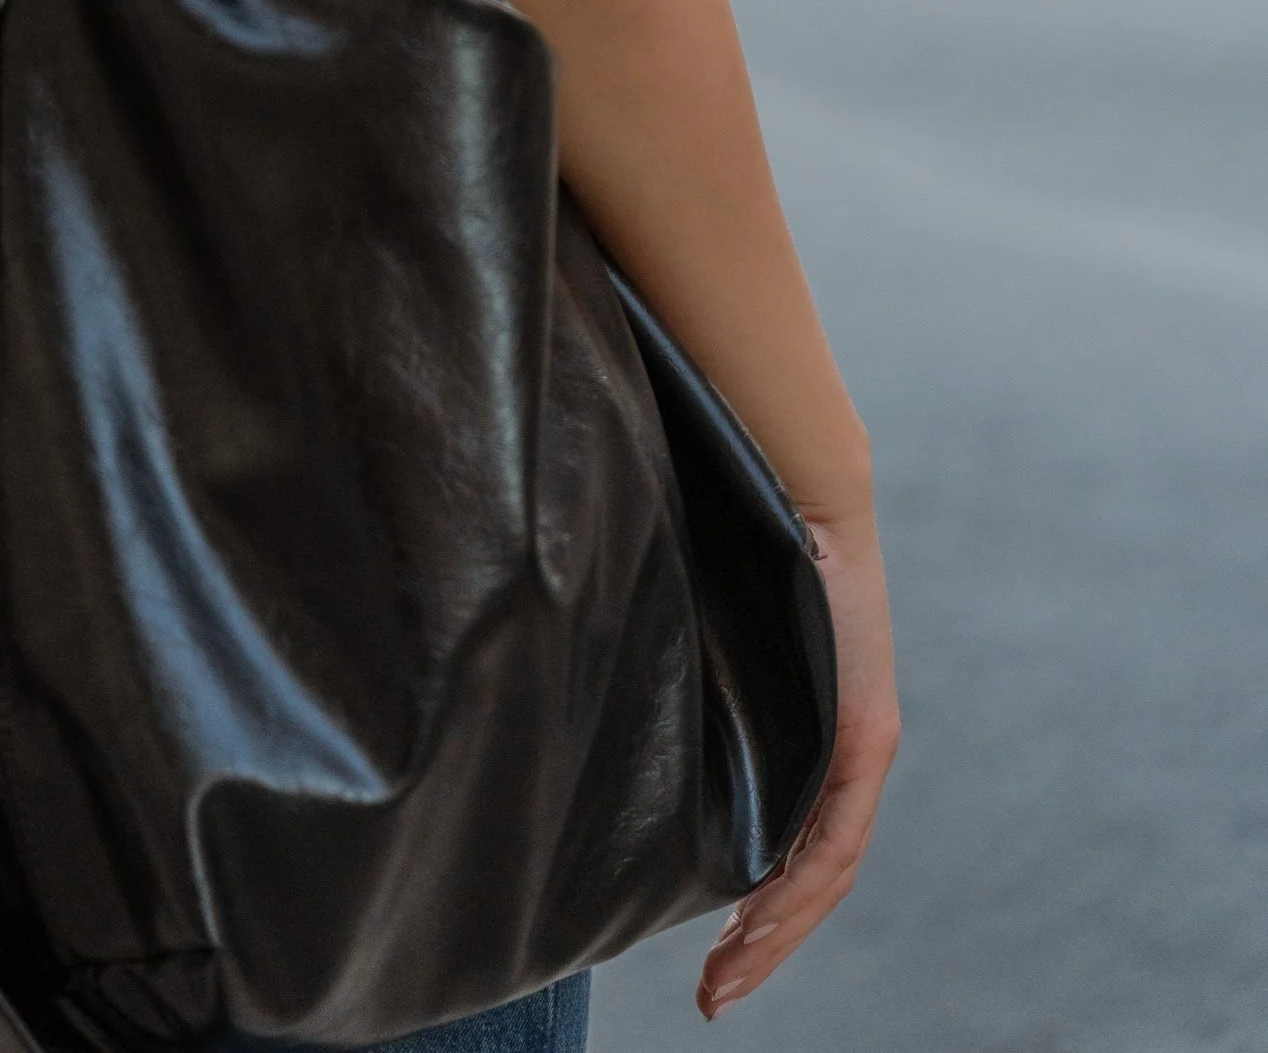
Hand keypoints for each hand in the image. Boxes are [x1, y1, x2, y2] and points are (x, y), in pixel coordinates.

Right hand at [695, 501, 896, 1019]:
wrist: (798, 477)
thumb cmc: (740, 530)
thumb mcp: (706, 627)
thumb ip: (682, 668)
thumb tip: (603, 673)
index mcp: (809, 727)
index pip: (789, 843)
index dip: (755, 907)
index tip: (709, 952)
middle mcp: (843, 744)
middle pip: (809, 874)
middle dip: (761, 943)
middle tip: (714, 993)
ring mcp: (860, 741)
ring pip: (825, 869)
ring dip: (778, 932)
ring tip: (727, 979)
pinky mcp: (868, 730)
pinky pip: (836, 834)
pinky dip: (800, 888)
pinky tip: (760, 921)